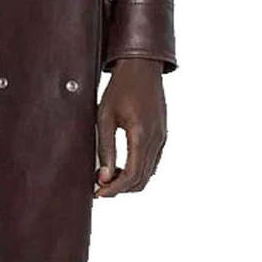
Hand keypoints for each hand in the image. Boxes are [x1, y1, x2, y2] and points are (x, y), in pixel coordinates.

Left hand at [94, 57, 166, 196]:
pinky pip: (153, 161)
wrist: (141, 67)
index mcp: (142, 135)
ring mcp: (162, 137)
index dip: (115, 189)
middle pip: (142, 179)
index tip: (99, 194)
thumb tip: (104, 177)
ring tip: (107, 177)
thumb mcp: (105, 116)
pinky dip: (139, 170)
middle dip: (121, 188)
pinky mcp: (163, 134)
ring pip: (149, 173)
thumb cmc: (120, 88)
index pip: (132, 175)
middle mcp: (156, 139)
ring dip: (130, 180)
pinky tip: (121, 166)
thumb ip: (105, 148)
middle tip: (100, 188)